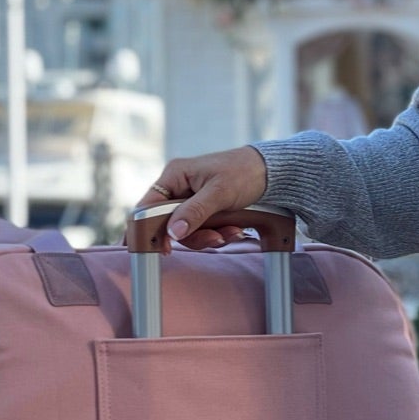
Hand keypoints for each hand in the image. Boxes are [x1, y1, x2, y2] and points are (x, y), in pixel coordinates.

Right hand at [134, 146, 271, 249]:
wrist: (269, 171)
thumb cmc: (243, 172)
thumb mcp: (219, 192)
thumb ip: (195, 212)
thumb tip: (173, 232)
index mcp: (175, 175)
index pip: (149, 205)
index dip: (150, 228)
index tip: (162, 247)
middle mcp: (178, 187)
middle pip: (169, 223)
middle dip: (193, 235)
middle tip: (215, 238)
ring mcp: (190, 200)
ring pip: (187, 230)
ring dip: (209, 236)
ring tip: (232, 232)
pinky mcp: (203, 210)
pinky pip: (202, 229)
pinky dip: (217, 234)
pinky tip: (234, 230)